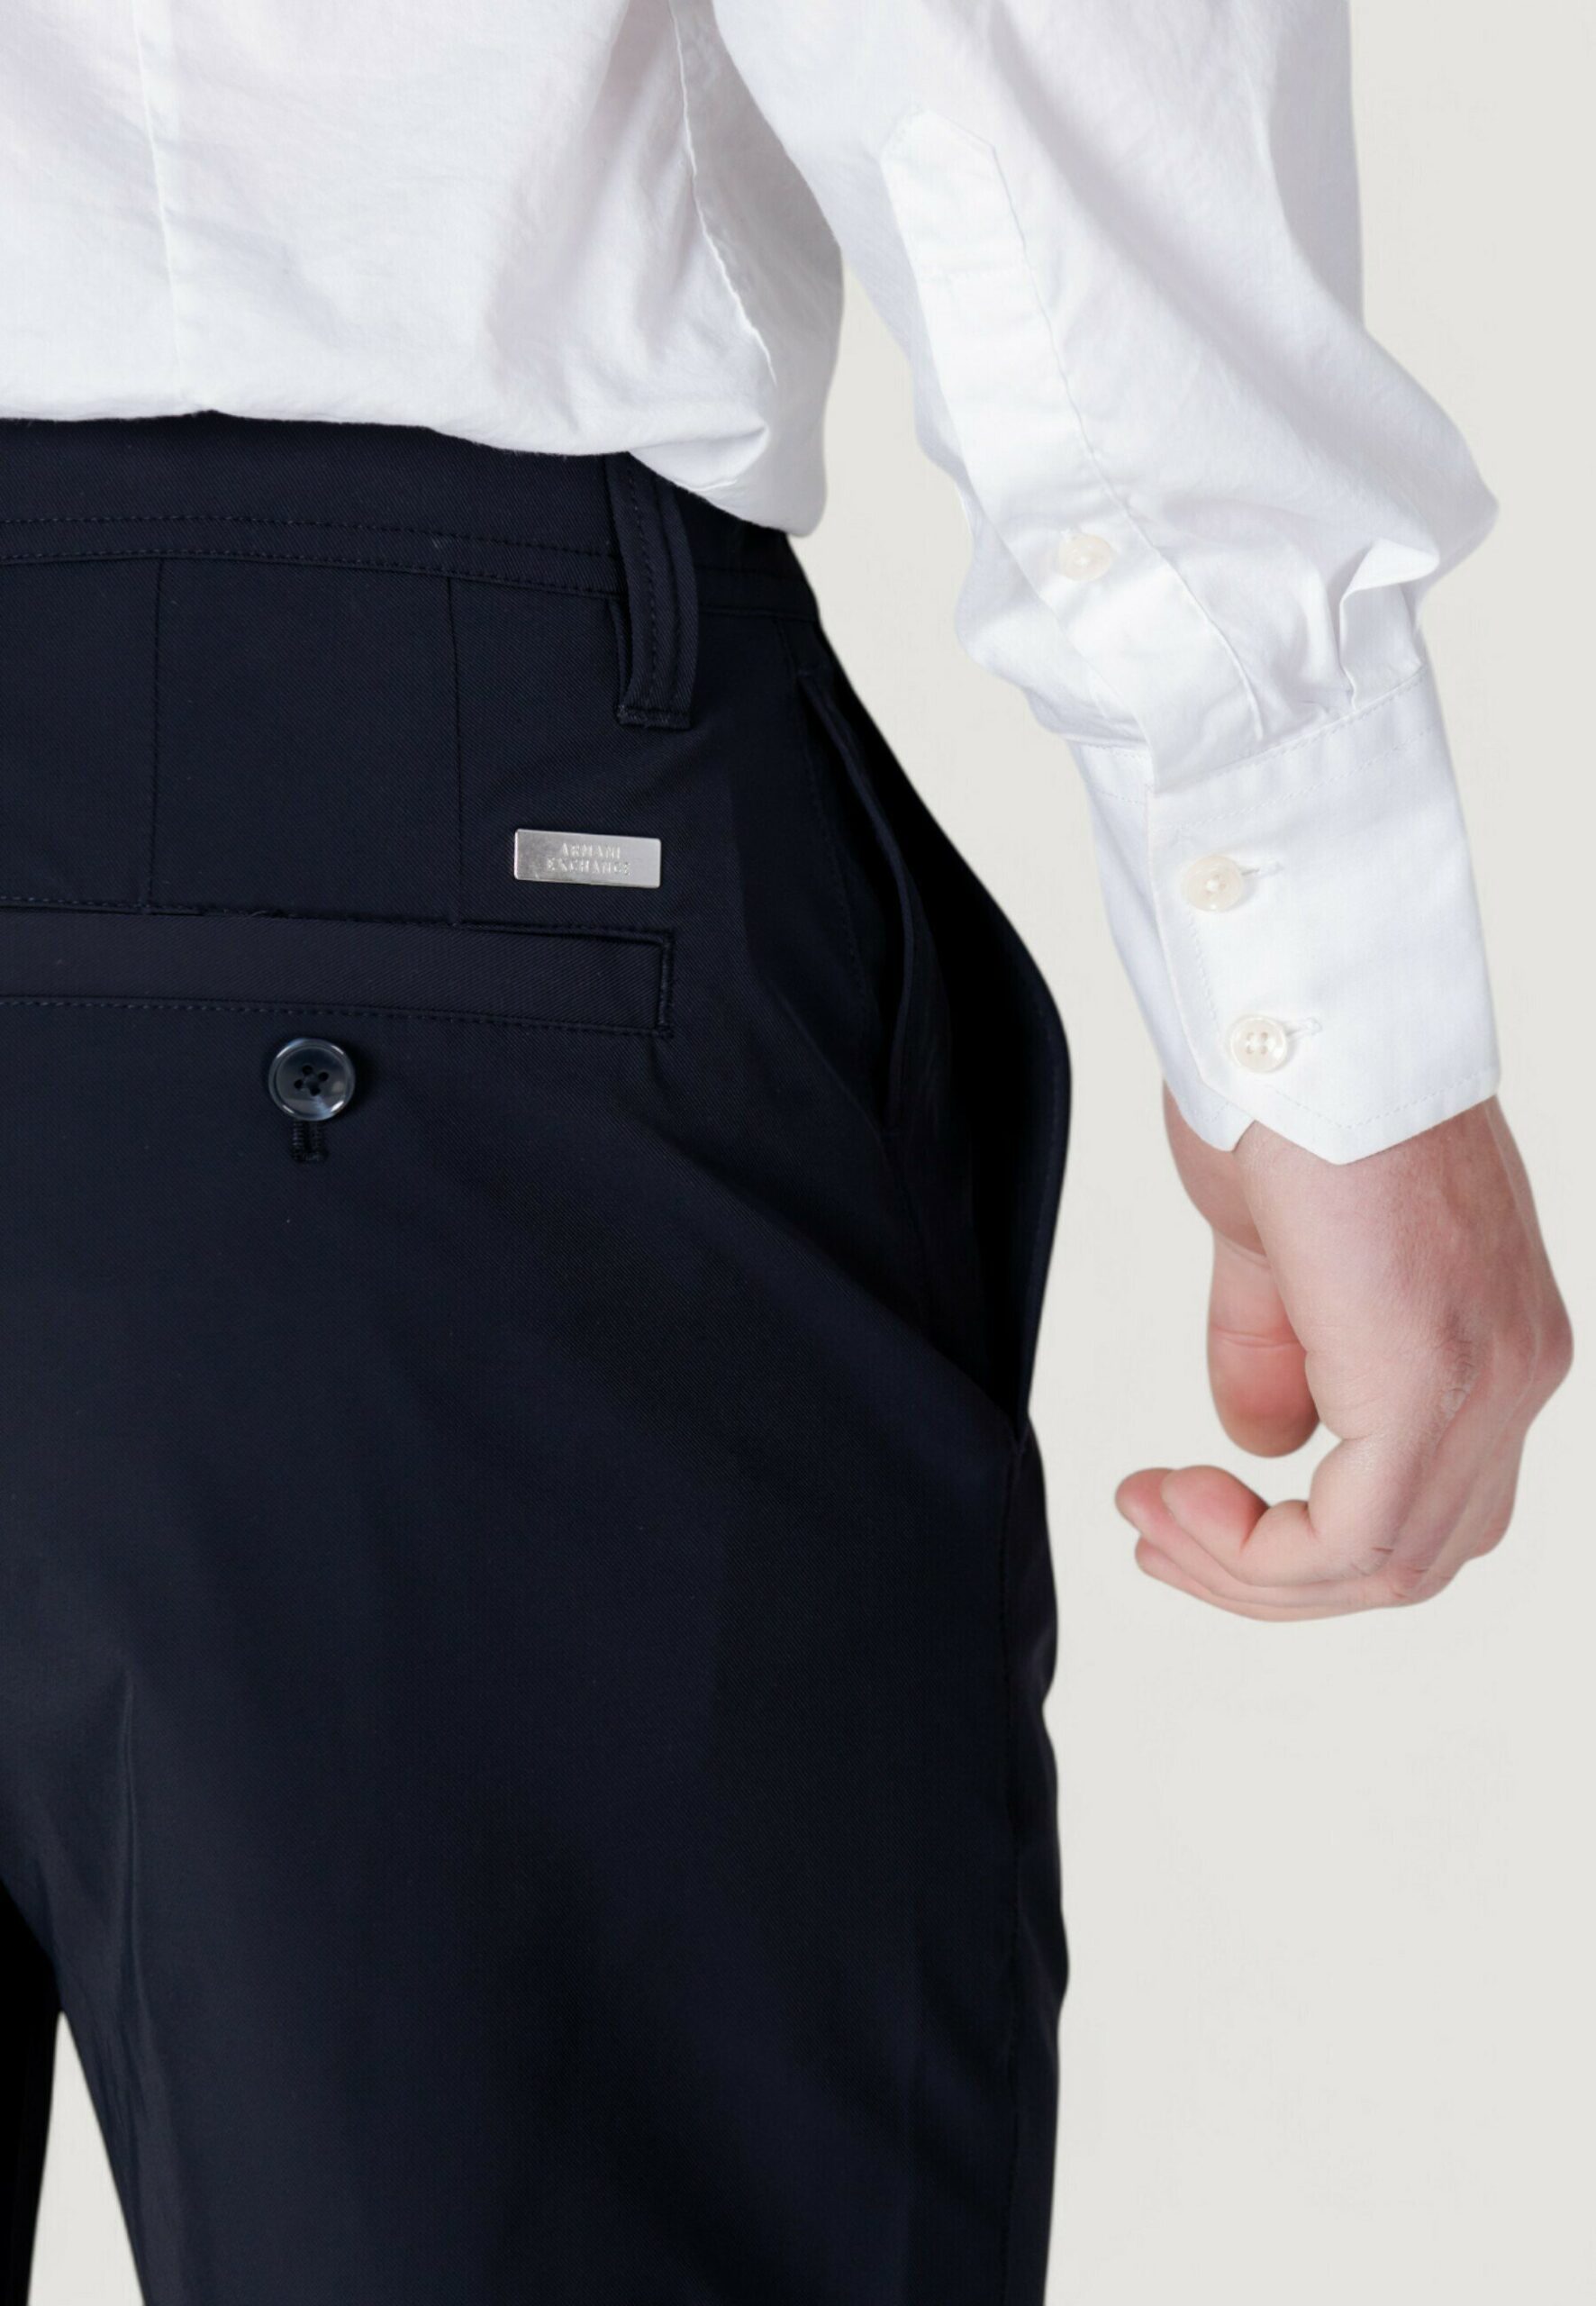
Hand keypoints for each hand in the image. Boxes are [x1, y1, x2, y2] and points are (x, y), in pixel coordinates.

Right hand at [1116, 1094, 1570, 1618]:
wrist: (1292, 999)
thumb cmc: (1282, 1080)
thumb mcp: (1272, 1247)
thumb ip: (1273, 1350)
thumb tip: (1260, 1444)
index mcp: (1493, 1331)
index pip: (1426, 1503)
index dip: (1297, 1538)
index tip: (1182, 1500)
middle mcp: (1516, 1365)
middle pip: (1416, 1554)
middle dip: (1269, 1572)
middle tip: (1158, 1533)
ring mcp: (1488, 1376)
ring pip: (1389, 1564)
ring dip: (1248, 1569)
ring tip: (1154, 1518)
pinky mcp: (1427, 1378)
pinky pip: (1354, 1537)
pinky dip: (1255, 1551)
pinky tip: (1180, 1501)